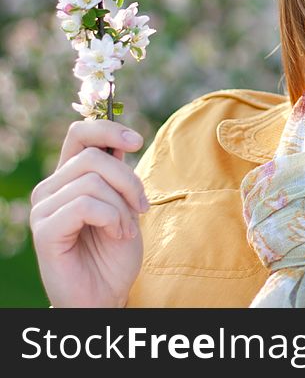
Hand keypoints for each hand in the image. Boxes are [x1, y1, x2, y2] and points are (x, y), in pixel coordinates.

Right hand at [30, 120, 148, 306]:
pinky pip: (85, 205)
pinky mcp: (45, 229)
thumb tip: (122, 140)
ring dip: (122, 206)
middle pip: (94, 157)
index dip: (108, 129)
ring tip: (126, 230)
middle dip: (128, 180)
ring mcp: (43, 208)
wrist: (105, 294)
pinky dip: (112, 219)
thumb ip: (118, 175)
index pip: (80, 134)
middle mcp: (51, 188)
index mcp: (69, 178)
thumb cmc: (115, 253)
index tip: (137, 141)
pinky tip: (117, 235)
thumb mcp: (125, 205)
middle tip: (142, 208)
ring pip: (92, 181)